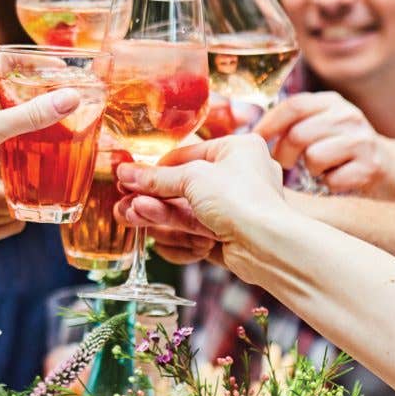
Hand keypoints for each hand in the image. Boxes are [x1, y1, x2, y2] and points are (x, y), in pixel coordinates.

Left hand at [0, 49, 81, 211]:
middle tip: (75, 104)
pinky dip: (21, 149)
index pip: (11, 57)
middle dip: (42, 95)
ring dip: (33, 125)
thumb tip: (71, 97)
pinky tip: (41, 159)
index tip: (68, 70)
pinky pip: (3, 144)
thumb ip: (30, 115)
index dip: (38, 61)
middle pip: (15, 88)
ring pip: (10, 118)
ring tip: (67, 131)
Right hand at [114, 135, 289, 282]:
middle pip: (185, 186)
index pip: (188, 154)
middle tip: (127, 199)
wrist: (268, 246)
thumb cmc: (241, 199)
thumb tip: (126, 172)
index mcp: (238, 149)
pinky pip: (196, 232)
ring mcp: (234, 209)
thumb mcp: (192, 178)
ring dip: (158, 213)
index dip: (158, 167)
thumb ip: (156, 178)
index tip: (132, 175)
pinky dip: (176, 234)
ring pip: (187, 210)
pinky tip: (155, 235)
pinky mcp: (229, 236)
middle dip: (154, 195)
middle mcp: (239, 177)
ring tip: (131, 215)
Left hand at [253, 91, 394, 196]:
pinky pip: (331, 179)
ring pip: (313, 157)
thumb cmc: (342, 146)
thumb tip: (250, 133)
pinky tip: (338, 177)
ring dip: (309, 169)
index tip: (256, 140)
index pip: (293, 106)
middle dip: (283, 153)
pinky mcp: (370, 166)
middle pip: (298, 134)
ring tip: (320, 168)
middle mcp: (348, 116)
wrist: (391, 167)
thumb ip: (293, 121)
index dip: (269, 124)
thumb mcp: (321, 123)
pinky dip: (329, 183)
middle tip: (283, 163)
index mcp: (331, 102)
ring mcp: (362, 140)